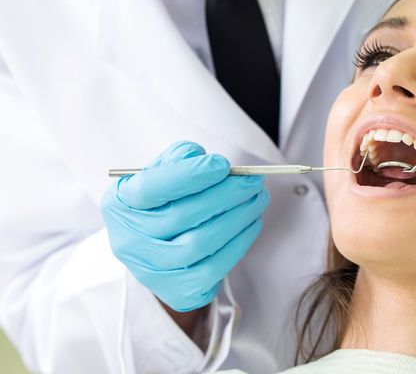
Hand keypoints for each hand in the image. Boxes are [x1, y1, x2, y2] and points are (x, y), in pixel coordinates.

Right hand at [101, 141, 268, 310]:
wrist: (157, 248)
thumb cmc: (163, 200)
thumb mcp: (162, 172)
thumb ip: (179, 159)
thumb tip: (203, 159)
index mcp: (120, 203)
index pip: (152, 187)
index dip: (190, 174)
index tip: (223, 164)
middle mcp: (129, 241)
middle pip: (182, 216)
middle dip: (226, 195)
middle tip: (253, 181)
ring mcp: (150, 271)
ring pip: (201, 244)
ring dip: (238, 218)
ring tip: (258, 198)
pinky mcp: (176, 292)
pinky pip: (214, 270)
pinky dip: (239, 243)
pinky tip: (251, 223)